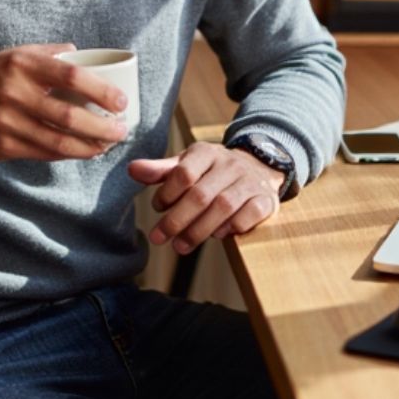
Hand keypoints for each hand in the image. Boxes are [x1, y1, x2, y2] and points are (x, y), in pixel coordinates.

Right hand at [0, 43, 128, 160]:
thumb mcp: (17, 54)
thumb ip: (51, 54)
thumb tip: (85, 56)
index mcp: (22, 65)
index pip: (72, 77)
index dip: (102, 91)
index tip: (121, 101)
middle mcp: (14, 93)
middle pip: (70, 116)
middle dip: (102, 127)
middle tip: (121, 130)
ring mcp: (8, 122)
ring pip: (59, 142)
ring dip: (90, 147)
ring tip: (107, 145)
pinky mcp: (3, 145)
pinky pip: (44, 153)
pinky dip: (68, 154)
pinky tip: (83, 151)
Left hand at [128, 142, 283, 254]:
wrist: (259, 167)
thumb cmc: (214, 171)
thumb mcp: (188, 164)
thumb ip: (161, 170)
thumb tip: (132, 169)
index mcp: (207, 153)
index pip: (184, 172)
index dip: (167, 193)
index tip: (157, 208)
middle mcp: (230, 165)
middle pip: (200, 195)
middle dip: (177, 220)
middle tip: (160, 238)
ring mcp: (250, 182)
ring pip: (223, 207)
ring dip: (199, 230)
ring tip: (180, 246)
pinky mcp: (266, 199)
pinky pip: (249, 214)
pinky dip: (232, 227)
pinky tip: (217, 235)